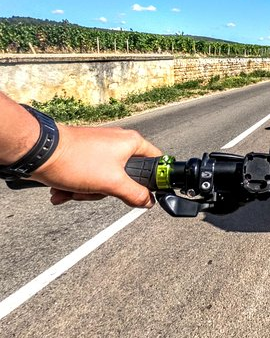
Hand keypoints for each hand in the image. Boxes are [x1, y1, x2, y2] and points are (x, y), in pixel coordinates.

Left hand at [32, 125, 161, 207]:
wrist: (38, 152)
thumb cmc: (76, 161)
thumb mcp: (112, 183)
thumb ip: (135, 194)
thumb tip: (148, 201)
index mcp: (131, 143)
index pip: (155, 160)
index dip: (151, 179)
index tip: (143, 192)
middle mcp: (117, 142)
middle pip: (126, 176)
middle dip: (106, 191)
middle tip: (96, 191)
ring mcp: (99, 148)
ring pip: (104, 179)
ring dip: (87, 191)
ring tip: (73, 190)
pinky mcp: (83, 154)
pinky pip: (88, 175)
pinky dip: (76, 186)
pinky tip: (63, 190)